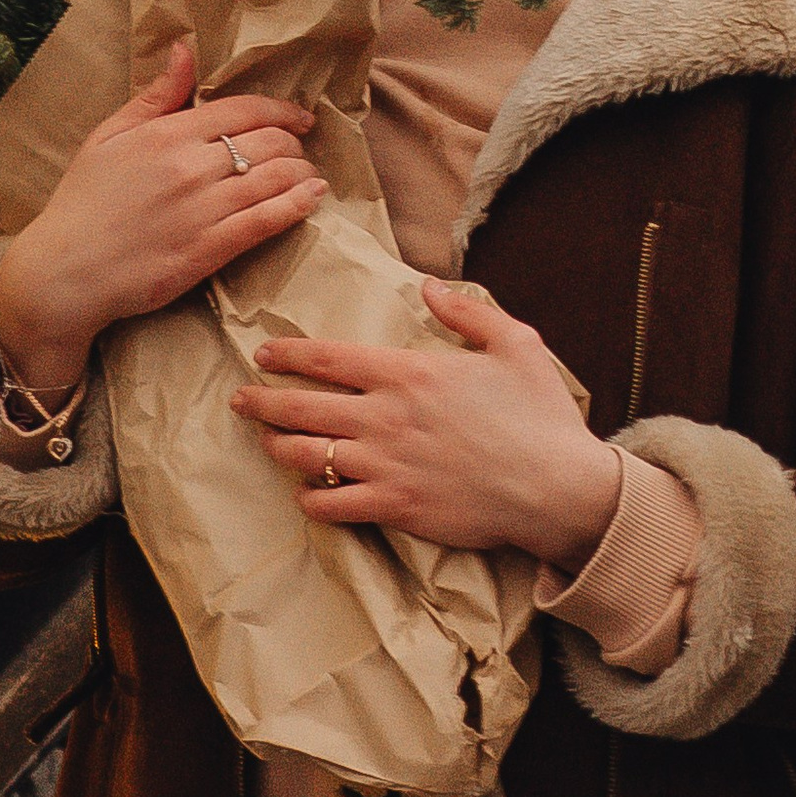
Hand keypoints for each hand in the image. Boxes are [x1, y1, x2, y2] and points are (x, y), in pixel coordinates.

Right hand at [0, 38, 325, 396]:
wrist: (64, 273)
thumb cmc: (83, 202)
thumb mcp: (109, 136)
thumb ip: (154, 96)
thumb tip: (186, 51)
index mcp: (167, 134)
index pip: (243, 109)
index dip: (281, 109)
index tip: (299, 116)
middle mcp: (189, 168)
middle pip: (268, 142)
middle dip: (294, 142)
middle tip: (301, 149)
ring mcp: (201, 210)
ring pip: (273, 178)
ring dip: (302, 172)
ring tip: (311, 174)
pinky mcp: (206, 251)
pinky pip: (265, 222)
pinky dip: (296, 206)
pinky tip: (311, 198)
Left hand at [231, 278, 623, 572]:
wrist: (556, 487)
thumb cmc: (539, 414)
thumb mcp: (514, 343)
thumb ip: (467, 312)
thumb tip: (429, 287)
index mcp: (408, 373)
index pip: (328, 358)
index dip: (288, 354)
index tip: (263, 353)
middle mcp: (384, 418)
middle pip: (301, 407)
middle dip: (261, 402)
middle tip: (239, 400)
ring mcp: (385, 466)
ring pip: (306, 457)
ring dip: (278, 448)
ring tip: (267, 442)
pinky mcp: (394, 508)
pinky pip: (332, 506)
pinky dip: (311, 499)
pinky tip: (307, 493)